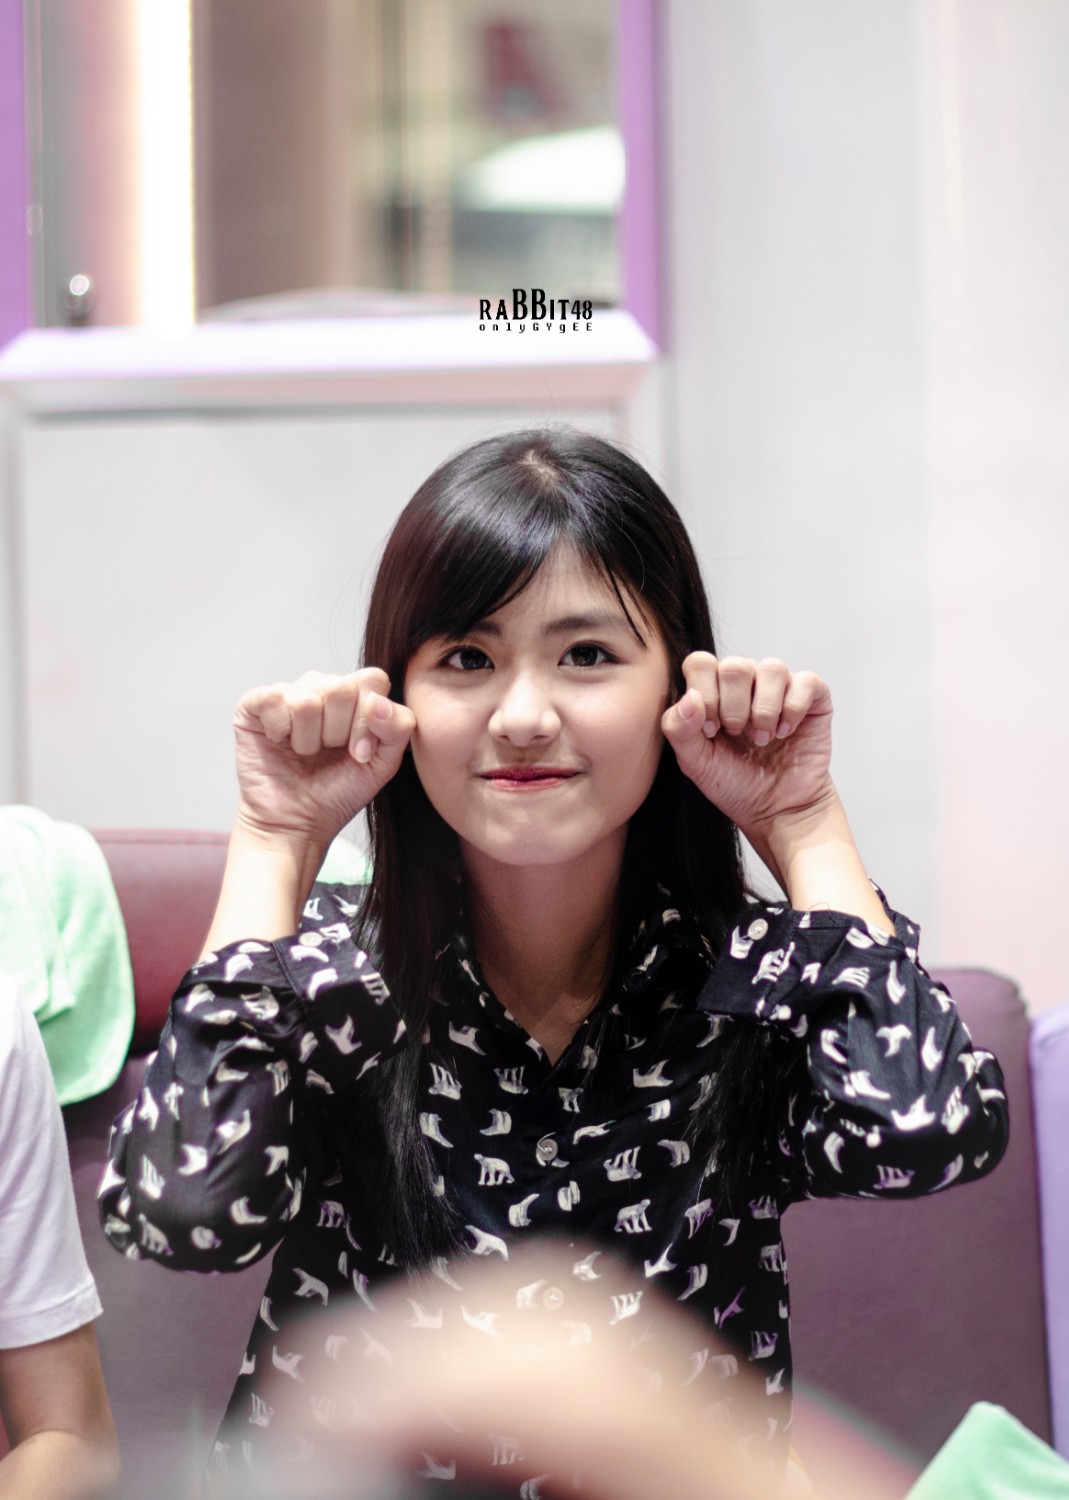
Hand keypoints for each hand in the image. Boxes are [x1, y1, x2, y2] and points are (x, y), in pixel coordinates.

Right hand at [232, 669, 415, 850]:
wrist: (296, 824)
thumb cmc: (337, 792)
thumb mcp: (383, 763)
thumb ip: (398, 727)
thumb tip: (377, 701)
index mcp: (354, 695)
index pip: (372, 680)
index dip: (366, 721)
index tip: (359, 753)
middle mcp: (320, 687)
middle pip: (340, 688)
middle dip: (337, 733)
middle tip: (326, 754)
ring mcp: (287, 692)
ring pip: (307, 699)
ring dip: (308, 740)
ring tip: (303, 753)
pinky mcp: (254, 704)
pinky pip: (273, 700)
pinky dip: (279, 731)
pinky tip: (279, 743)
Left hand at [661, 654, 835, 842]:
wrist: (775, 811)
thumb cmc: (734, 783)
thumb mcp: (695, 762)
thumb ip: (679, 729)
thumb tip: (690, 697)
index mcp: (714, 690)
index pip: (700, 663)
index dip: (704, 695)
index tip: (712, 731)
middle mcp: (746, 683)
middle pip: (735, 665)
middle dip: (734, 707)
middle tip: (738, 735)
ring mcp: (780, 688)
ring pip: (772, 668)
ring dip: (764, 710)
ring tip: (763, 739)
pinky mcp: (812, 699)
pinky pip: (806, 681)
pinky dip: (793, 709)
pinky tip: (785, 732)